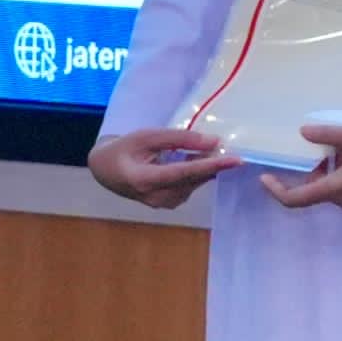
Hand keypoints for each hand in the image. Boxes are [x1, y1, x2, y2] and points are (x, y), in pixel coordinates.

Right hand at [86, 125, 237, 210]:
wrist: (105, 169)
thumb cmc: (123, 149)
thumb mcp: (147, 136)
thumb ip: (179, 138)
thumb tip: (215, 141)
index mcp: (144, 180)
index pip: (184, 173)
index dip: (211, 165)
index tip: (236, 160)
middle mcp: (155, 197)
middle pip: (193, 179)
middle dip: (214, 164)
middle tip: (232, 148)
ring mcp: (162, 203)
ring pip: (194, 183)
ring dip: (206, 167)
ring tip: (210, 149)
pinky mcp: (168, 203)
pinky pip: (190, 185)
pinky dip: (197, 172)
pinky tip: (197, 159)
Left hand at [265, 121, 341, 213]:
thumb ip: (329, 134)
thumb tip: (302, 132)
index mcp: (338, 188)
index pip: (297, 199)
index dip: (276, 191)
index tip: (265, 178)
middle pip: (318, 189)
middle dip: (315, 169)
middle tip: (326, 146)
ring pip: (334, 189)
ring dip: (333, 172)